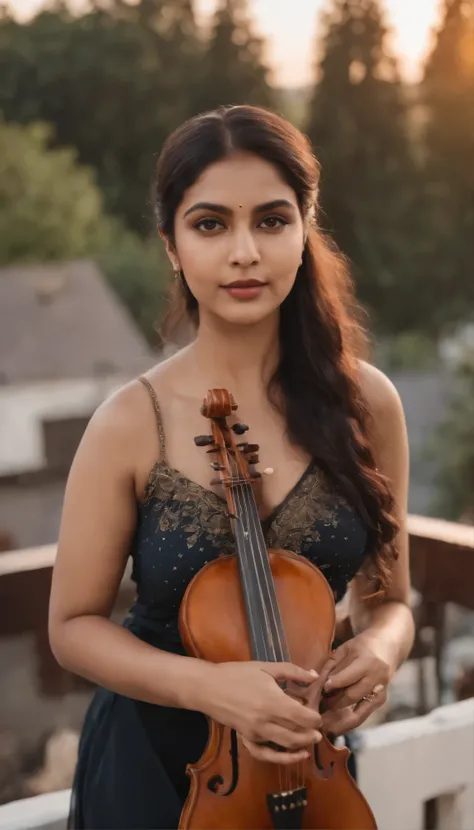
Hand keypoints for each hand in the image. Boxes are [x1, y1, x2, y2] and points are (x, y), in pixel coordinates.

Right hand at [198, 661, 322, 764]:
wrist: (208, 687)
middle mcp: (266, 721)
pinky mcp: (247, 739)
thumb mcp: (266, 668)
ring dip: (301, 746)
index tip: (319, 715)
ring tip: (311, 742)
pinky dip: (280, 758)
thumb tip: (314, 676)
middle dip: (312, 734)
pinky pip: (265, 754)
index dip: (315, 718)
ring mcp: (255, 733)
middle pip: (296, 735)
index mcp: (272, 701)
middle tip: (320, 730)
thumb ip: (292, 672)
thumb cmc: (237, 674)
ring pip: (284, 746)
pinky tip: (291, 755)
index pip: (302, 717)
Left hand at [320, 633, 391, 734]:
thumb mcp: (346, 648)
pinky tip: (335, 727)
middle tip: (315, 709)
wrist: (389, 646)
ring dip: (339, 720)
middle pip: (352, 696)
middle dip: (332, 704)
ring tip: (322, 725)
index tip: (320, 689)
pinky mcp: (380, 702)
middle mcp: (376, 680)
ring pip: (358, 713)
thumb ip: (331, 665)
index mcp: (367, 662)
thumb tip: (316, 682)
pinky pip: (363, 716)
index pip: (348, 677)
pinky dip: (348, 724)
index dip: (333, 685)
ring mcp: (380, 693)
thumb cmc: (364, 645)